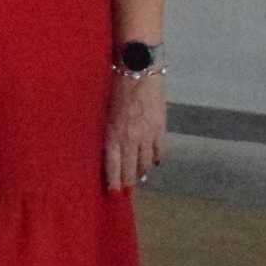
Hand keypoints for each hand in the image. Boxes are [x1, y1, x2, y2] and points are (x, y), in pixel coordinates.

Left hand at [106, 73, 166, 191]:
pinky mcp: (160, 128)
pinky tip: (154, 163)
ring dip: (142, 171)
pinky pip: (160, 150)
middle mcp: (131, 139)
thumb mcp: (105, 112)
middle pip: (130, 168)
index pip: (113, 166)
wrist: (139, 72)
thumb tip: (110, 148)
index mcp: (113, 135)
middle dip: (128, 181)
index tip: (114, 193)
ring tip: (139, 178)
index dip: (114, 181)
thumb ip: (108, 131)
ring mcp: (148, 135)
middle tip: (126, 190)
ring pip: (145, 161)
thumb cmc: (115, 87)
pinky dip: (156, 158)